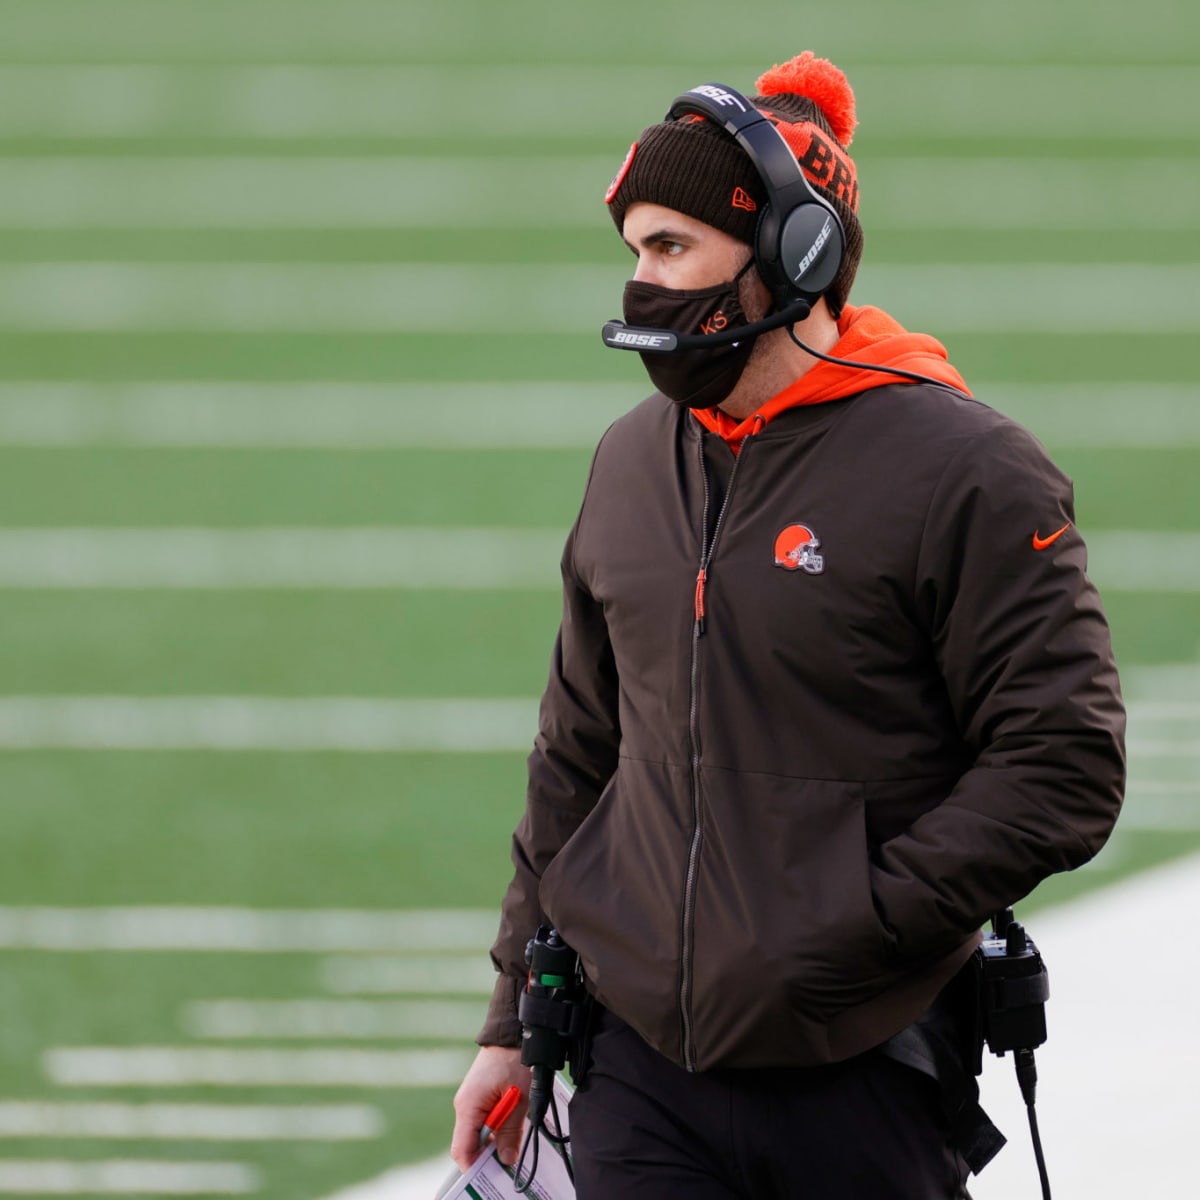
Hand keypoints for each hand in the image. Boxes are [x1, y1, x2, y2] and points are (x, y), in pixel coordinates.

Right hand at [450, 1045, 529, 1171]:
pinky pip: (485, 1120)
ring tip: (515, 1146)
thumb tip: (506, 1160)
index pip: (462, 1149)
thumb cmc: (514, 1060)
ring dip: (496, 1141)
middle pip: (471, 1144)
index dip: (474, 1167)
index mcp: (468, 1107)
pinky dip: (498, 1128)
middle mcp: (465, 1105)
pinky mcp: (481, 1096)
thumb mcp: (519, 1099)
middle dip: (488, 1157)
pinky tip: (514, 1129)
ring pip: (480, 1133)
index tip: (490, 1177)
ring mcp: (472, 1100)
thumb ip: (511, 1131)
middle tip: (508, 1164)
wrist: (513, 1032)